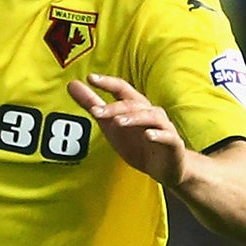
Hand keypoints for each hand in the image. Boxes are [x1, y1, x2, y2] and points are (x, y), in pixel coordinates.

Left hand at [69, 73, 186, 186]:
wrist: (166, 167)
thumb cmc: (138, 143)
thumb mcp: (110, 125)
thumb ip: (92, 104)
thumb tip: (72, 84)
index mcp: (135, 107)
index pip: (122, 89)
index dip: (107, 82)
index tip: (90, 78)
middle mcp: (151, 112)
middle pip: (133, 104)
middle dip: (113, 107)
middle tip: (95, 111)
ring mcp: (164, 127)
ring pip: (150, 117)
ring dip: (134, 118)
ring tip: (118, 122)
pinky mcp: (173, 144)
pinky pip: (167, 137)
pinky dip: (158, 135)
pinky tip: (148, 136)